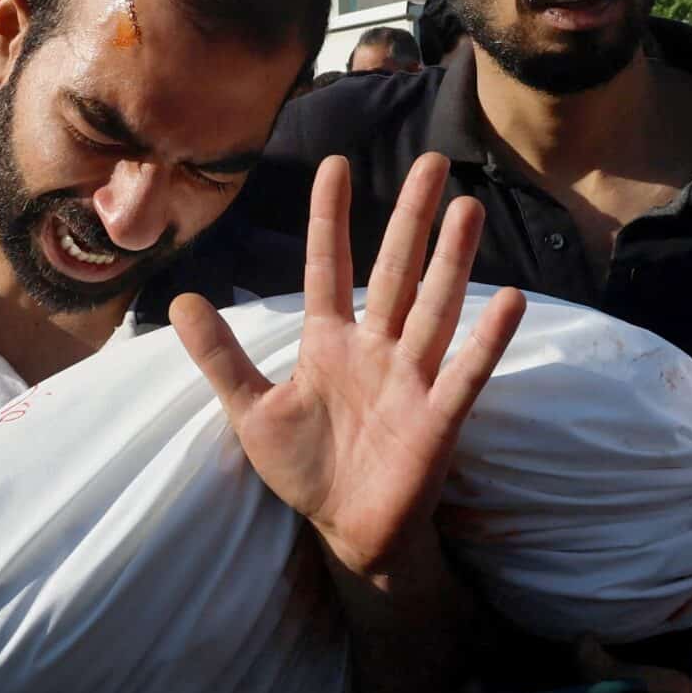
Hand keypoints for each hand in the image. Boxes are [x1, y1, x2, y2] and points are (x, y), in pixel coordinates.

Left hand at [173, 153, 523, 578]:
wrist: (345, 531)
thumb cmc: (305, 467)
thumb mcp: (251, 410)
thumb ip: (221, 356)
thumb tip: (181, 300)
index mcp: (329, 342)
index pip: (329, 267)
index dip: (330, 218)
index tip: (335, 164)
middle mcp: (376, 349)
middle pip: (395, 273)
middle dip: (410, 220)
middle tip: (432, 162)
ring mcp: (410, 380)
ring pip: (433, 309)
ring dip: (451, 262)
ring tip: (467, 208)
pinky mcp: (437, 419)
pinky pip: (464, 373)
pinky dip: (486, 340)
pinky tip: (510, 299)